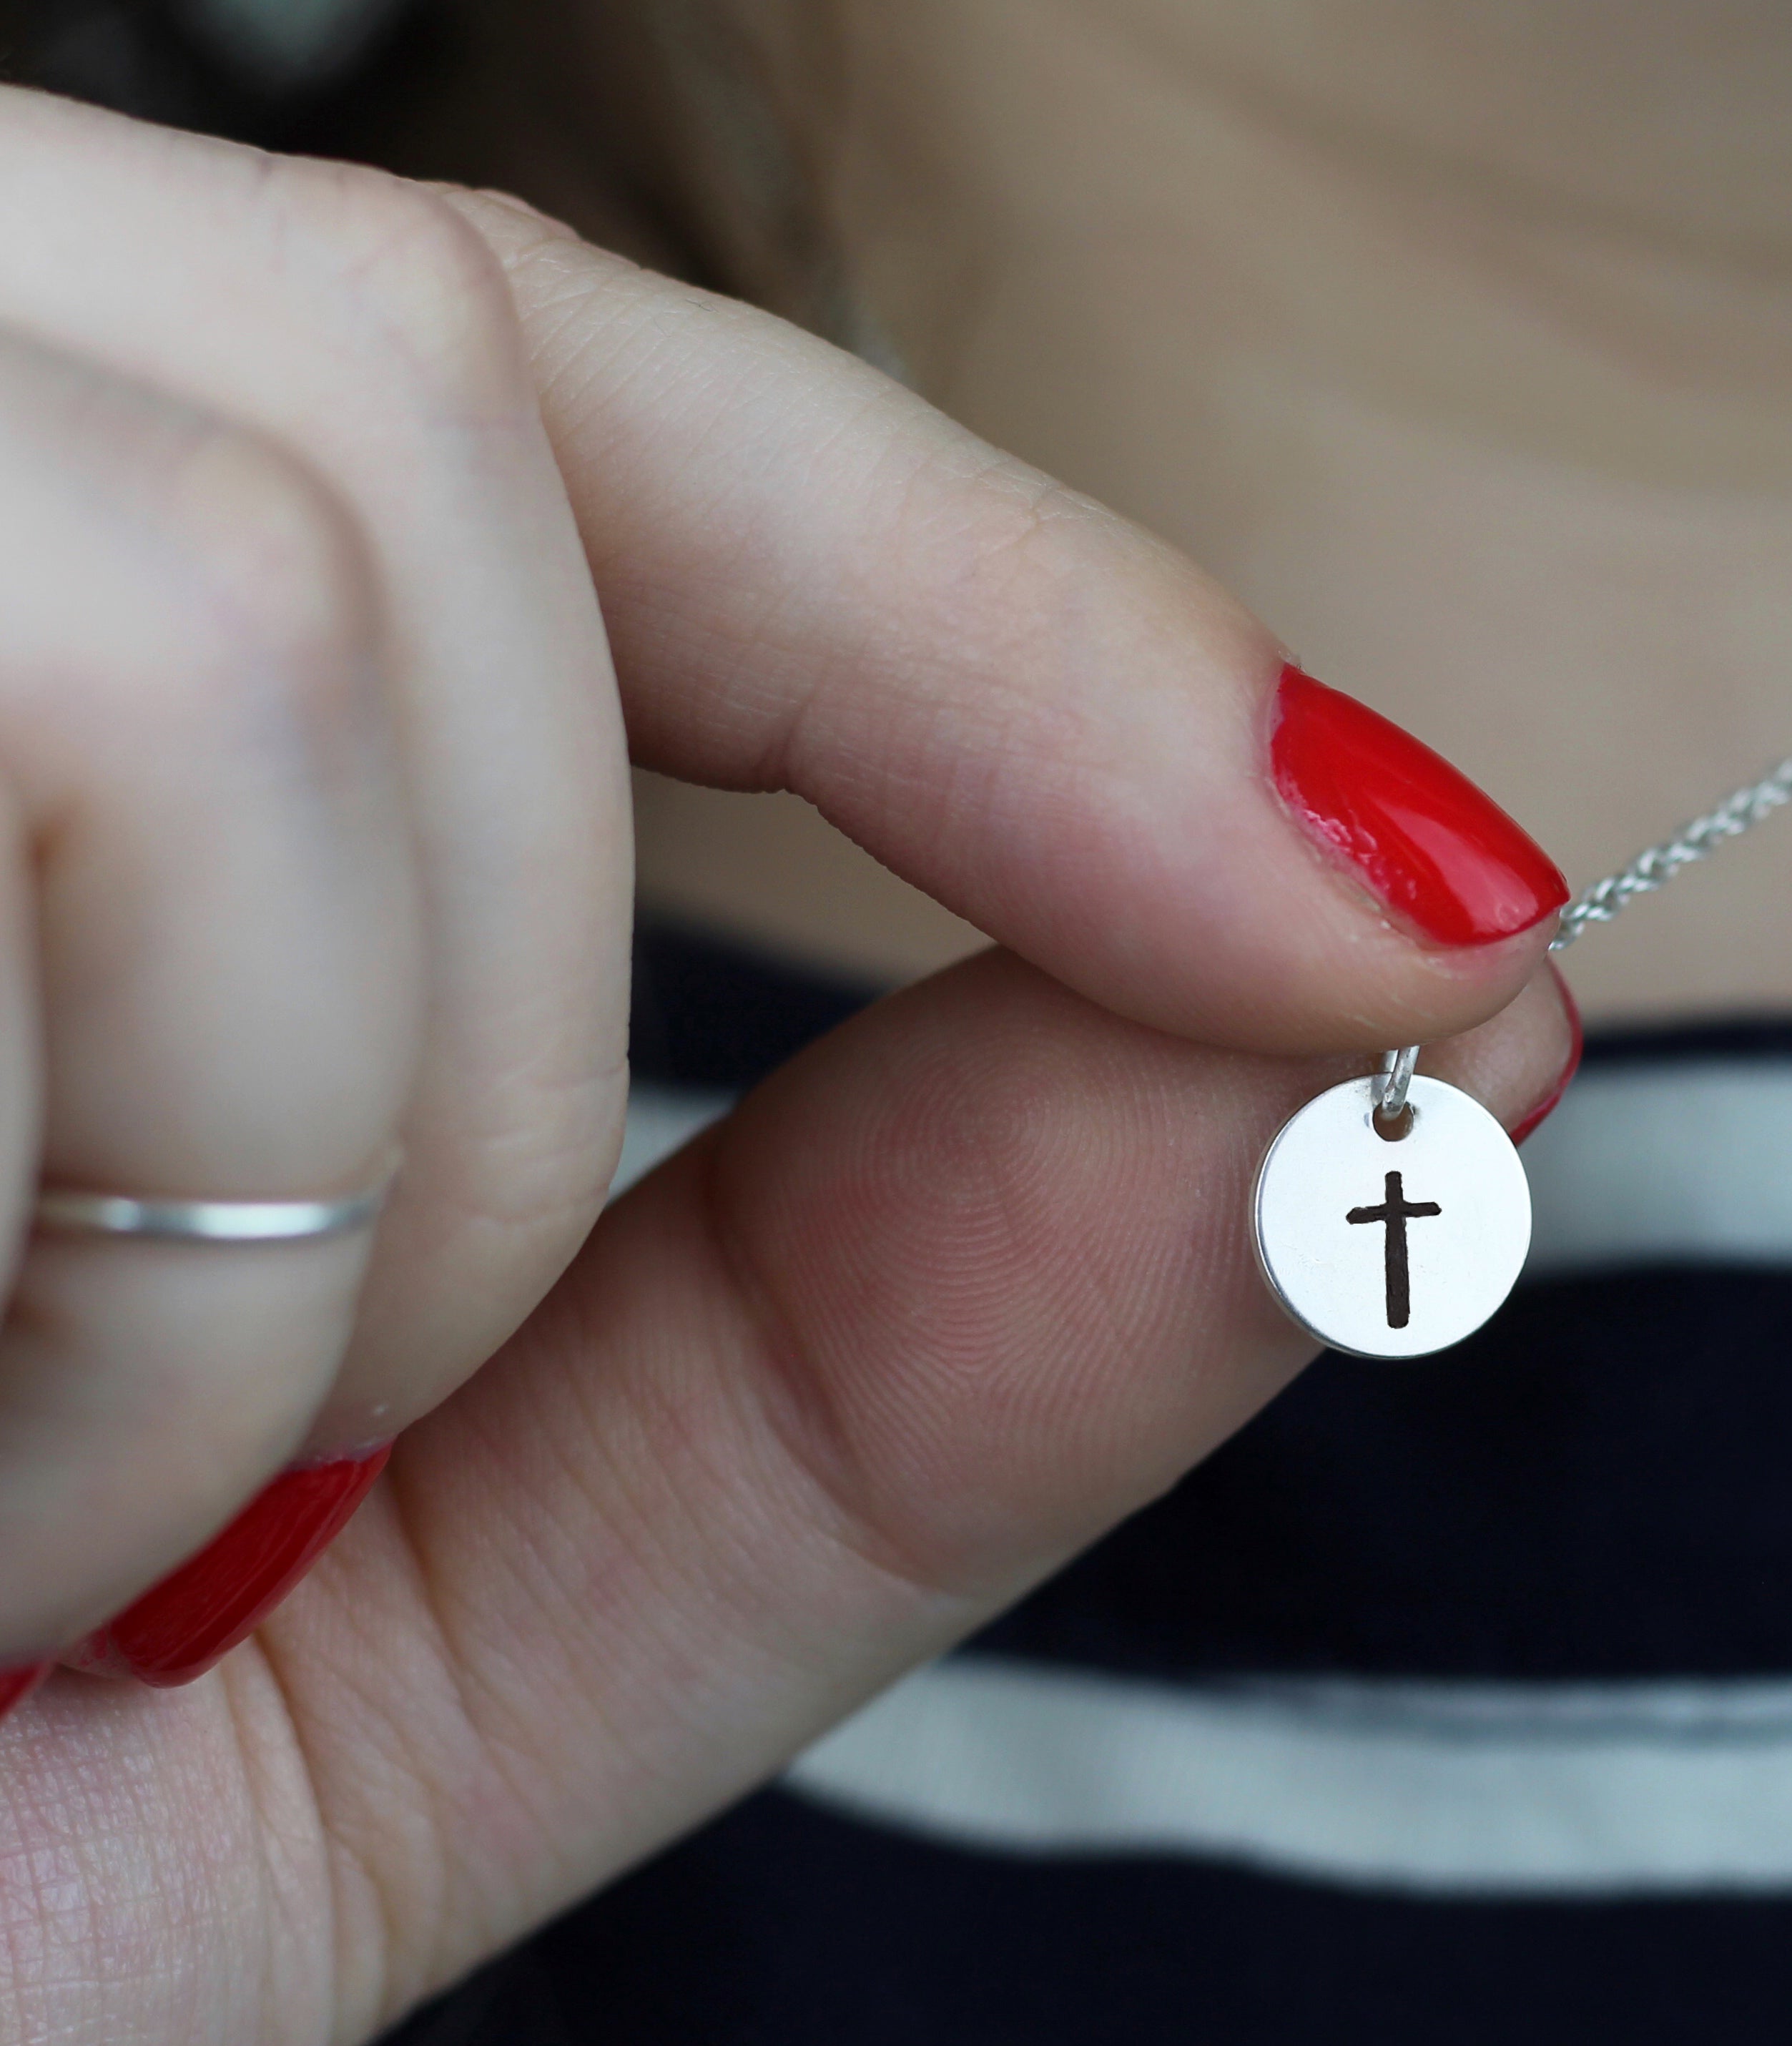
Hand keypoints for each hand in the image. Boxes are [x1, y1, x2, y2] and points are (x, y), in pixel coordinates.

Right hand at [0, 90, 1570, 2045]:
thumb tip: (1400, 1060)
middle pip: (413, 423)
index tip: (1401, 893)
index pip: (560, 403)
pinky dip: (38, 1261)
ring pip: (250, 603)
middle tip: (225, 1496)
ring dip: (263, 1208)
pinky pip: (35, 738)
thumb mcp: (411, 1642)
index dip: (1026, 632)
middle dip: (500, 1057)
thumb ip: (892, 1330)